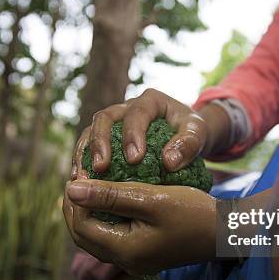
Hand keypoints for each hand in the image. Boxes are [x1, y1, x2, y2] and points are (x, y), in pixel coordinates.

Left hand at [62, 179, 216, 275]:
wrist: (224, 233)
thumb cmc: (193, 212)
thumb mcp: (152, 198)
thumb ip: (110, 194)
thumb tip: (71, 189)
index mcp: (125, 250)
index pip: (82, 225)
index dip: (75, 199)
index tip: (79, 172)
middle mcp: (125, 261)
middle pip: (83, 236)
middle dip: (74, 208)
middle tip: (76, 179)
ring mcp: (134, 260)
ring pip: (95, 238)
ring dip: (87, 213)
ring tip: (89, 186)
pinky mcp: (142, 254)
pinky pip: (111, 237)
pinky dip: (103, 218)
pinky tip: (108, 198)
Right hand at [71, 88, 211, 179]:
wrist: (185, 134)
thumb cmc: (192, 132)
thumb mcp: (198, 134)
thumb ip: (188, 144)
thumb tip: (168, 162)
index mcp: (151, 101)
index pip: (138, 112)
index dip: (132, 134)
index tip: (134, 159)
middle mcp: (128, 106)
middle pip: (105, 117)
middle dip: (100, 142)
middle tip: (101, 167)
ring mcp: (114, 121)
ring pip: (91, 129)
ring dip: (85, 152)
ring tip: (84, 176)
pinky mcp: (106, 136)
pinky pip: (88, 144)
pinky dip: (82, 160)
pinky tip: (80, 178)